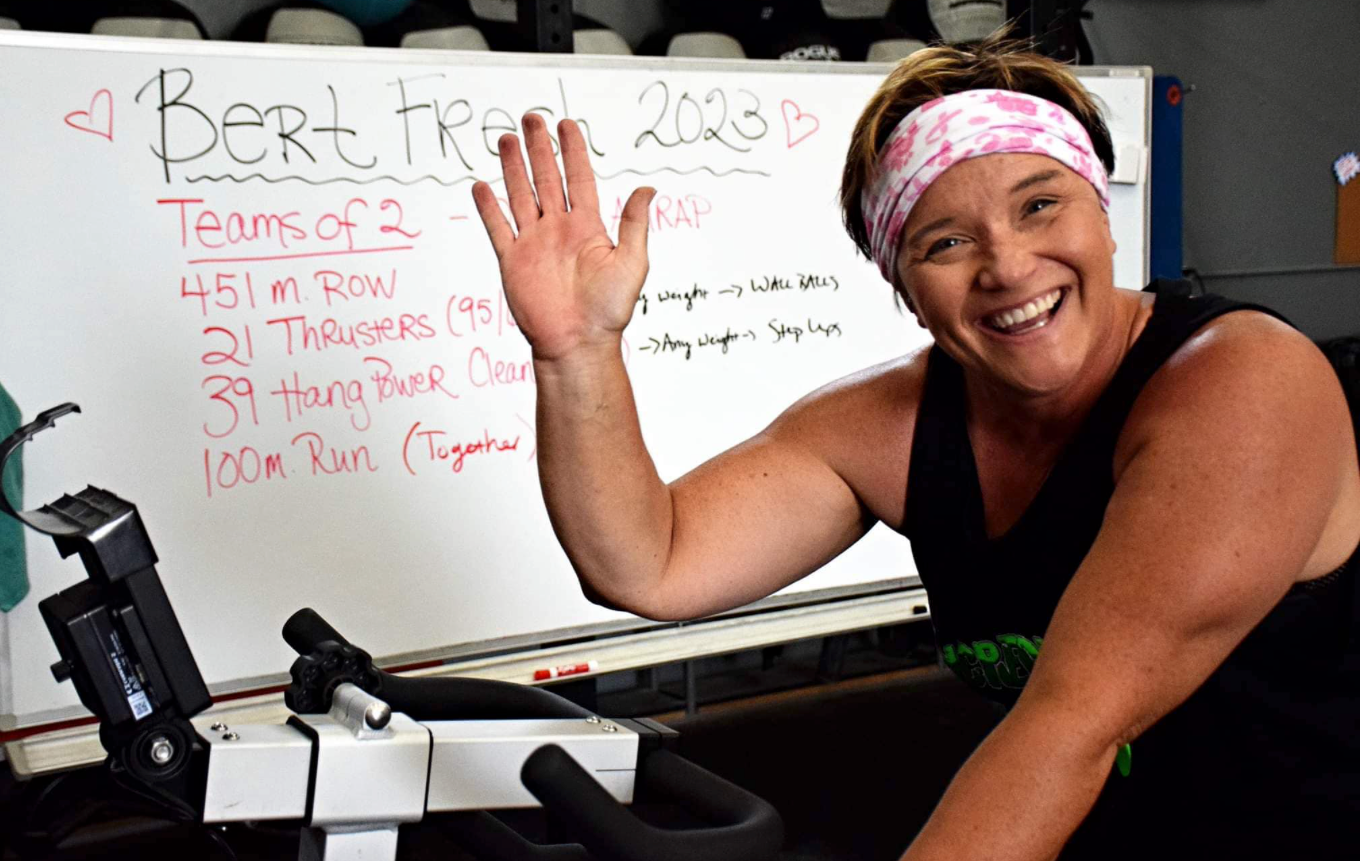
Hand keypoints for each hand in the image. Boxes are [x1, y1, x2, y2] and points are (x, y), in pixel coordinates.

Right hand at [472, 114, 655, 360]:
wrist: (577, 343)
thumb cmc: (609, 311)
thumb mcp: (633, 263)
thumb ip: (635, 224)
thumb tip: (648, 188)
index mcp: (588, 228)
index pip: (578, 179)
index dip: (572, 151)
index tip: (566, 125)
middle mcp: (559, 230)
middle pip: (547, 179)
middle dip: (539, 149)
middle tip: (531, 118)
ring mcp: (534, 244)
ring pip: (520, 196)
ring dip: (513, 168)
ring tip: (506, 139)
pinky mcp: (513, 261)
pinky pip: (498, 228)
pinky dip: (489, 207)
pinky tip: (482, 186)